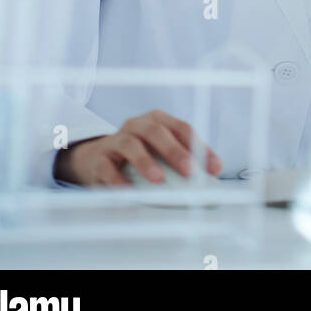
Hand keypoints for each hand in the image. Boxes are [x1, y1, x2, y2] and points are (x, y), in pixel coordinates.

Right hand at [52, 109, 221, 185]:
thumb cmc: (138, 156)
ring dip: (146, 162)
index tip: (215, 168)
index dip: (199, 147)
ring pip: (131, 145)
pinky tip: (128, 191)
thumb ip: (180, 161)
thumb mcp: (159, 153)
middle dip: (174, 151)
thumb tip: (209, 179)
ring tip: (158, 179)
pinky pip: (107, 167)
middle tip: (189, 171)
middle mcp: (136, 125)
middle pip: (156, 132)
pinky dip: (118, 179)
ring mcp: (116, 140)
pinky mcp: (99, 159)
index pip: (182, 128)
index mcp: (157, 120)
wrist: (95, 159)